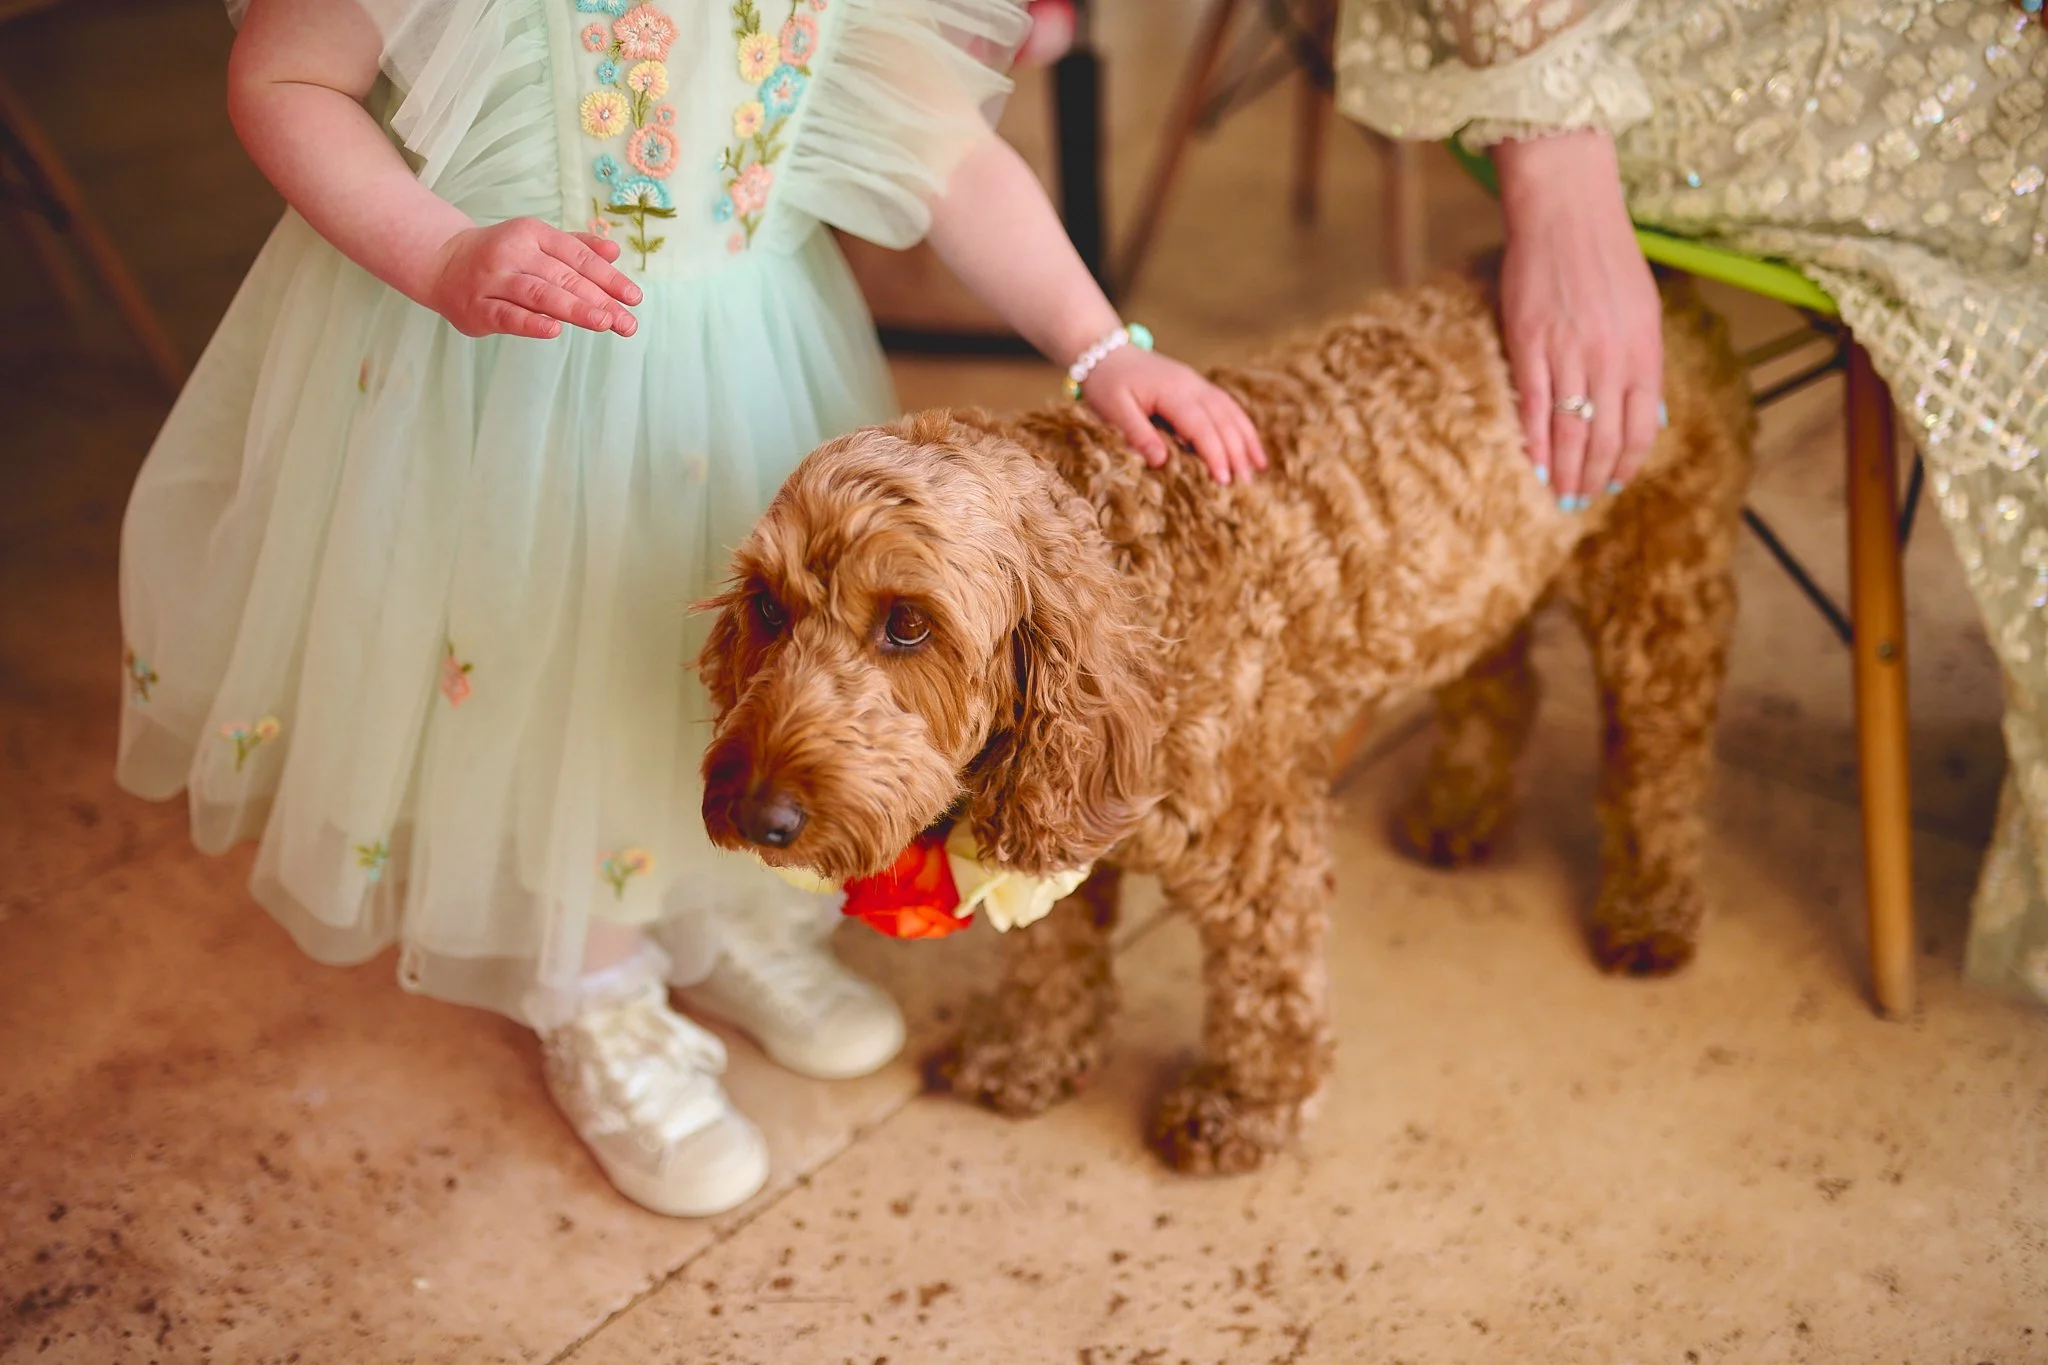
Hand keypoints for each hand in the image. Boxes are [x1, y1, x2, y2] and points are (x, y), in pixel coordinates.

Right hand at [424, 218, 642, 339]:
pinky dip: (531, 323)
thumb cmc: (503, 257)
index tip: (634, 298)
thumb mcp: (538, 243)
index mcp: (533, 233)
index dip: (609, 278)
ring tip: (604, 323)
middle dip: (600, 300)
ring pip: (539, 294)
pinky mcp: (476, 306)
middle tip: (627, 322)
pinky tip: (554, 330)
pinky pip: (507, 315)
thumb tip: (615, 250)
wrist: (443, 263)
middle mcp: (513, 252)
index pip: (578, 256)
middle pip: (563, 277)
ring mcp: (493, 279)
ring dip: (574, 309)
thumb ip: (577, 248)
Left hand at [1082, 346, 1266, 485]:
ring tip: (1258, 468)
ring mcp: (1198, 384)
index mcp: (1172, 391)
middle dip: (1236, 452)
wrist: (1107, 352)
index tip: (1223, 480)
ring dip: (1246, 440)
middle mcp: (1192, 385)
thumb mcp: (1113, 409)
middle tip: (1245, 485)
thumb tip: (1161, 461)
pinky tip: (1251, 446)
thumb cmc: (1107, 383)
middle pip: (1222, 420)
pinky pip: (1227, 407)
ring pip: (1230, 412)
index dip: (1214, 453)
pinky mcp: (1199, 388)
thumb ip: (1137, 433)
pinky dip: (1242, 427)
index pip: (1200, 426)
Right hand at [1494, 129, 1661, 507]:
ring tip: (1557, 496)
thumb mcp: (1643, 310)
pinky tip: (1534, 466)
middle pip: (1603, 438)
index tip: (1615, 485)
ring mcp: (1568, 354)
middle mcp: (1610, 359)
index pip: (1641, 428)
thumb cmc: (1607, 256)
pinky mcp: (1529, 344)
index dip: (1627, 464)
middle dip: (1593, 478)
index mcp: (1644, 351)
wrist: (1566, 209)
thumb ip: (1643, 365)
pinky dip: (1534, 442)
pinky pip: (1534, 406)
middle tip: (1579, 502)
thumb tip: (1646, 417)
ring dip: (1564, 471)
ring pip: (1569, 431)